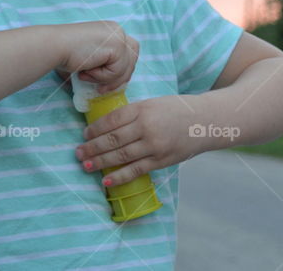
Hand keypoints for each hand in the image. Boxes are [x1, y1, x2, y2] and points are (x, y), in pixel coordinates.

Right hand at [57, 21, 138, 94]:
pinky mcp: (117, 46)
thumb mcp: (91, 59)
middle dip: (119, 78)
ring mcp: (119, 37)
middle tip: (102, 88)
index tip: (105, 83)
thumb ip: (104, 65)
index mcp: (111, 31)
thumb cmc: (65, 53)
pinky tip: (86, 71)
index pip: (128, 53)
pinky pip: (117, 71)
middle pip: (131, 60)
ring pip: (125, 68)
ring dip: (106, 79)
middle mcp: (118, 31)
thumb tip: (113, 84)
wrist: (55, 46)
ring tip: (86, 76)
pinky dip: (101, 76)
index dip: (120, 70)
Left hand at [74, 95, 208, 185]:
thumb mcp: (153, 103)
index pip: (112, 120)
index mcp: (143, 109)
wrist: (205, 122)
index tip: (84, 134)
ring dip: (100, 162)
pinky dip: (119, 176)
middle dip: (92, 147)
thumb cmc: (177, 110)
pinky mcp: (161, 160)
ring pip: (120, 155)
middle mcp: (146, 127)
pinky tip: (106, 179)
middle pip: (112, 139)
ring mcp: (154, 145)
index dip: (95, 129)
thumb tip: (107, 125)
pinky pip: (136, 170)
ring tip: (86, 165)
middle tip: (77, 153)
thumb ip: (133, 113)